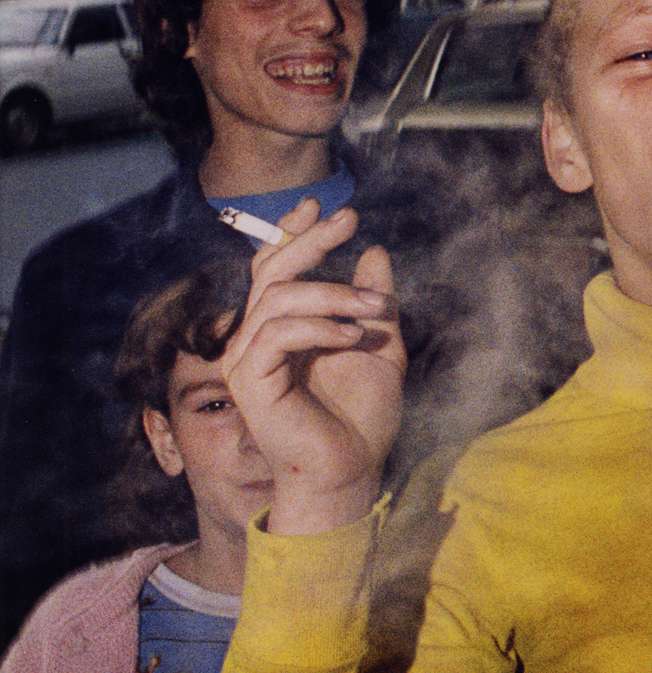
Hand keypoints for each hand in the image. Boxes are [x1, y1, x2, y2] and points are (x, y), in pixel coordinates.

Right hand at [222, 199, 403, 534]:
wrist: (354, 468)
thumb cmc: (364, 415)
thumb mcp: (381, 343)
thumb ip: (375, 299)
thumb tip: (374, 252)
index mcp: (283, 328)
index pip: (275, 268)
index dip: (292, 232)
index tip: (321, 204)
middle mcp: (257, 339)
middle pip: (269, 272)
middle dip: (308, 240)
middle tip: (346, 220)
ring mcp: (248, 360)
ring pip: (277, 298)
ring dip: (330, 292)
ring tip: (371, 309)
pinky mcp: (250, 382)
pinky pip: (276, 334)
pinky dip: (318, 326)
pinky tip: (353, 335)